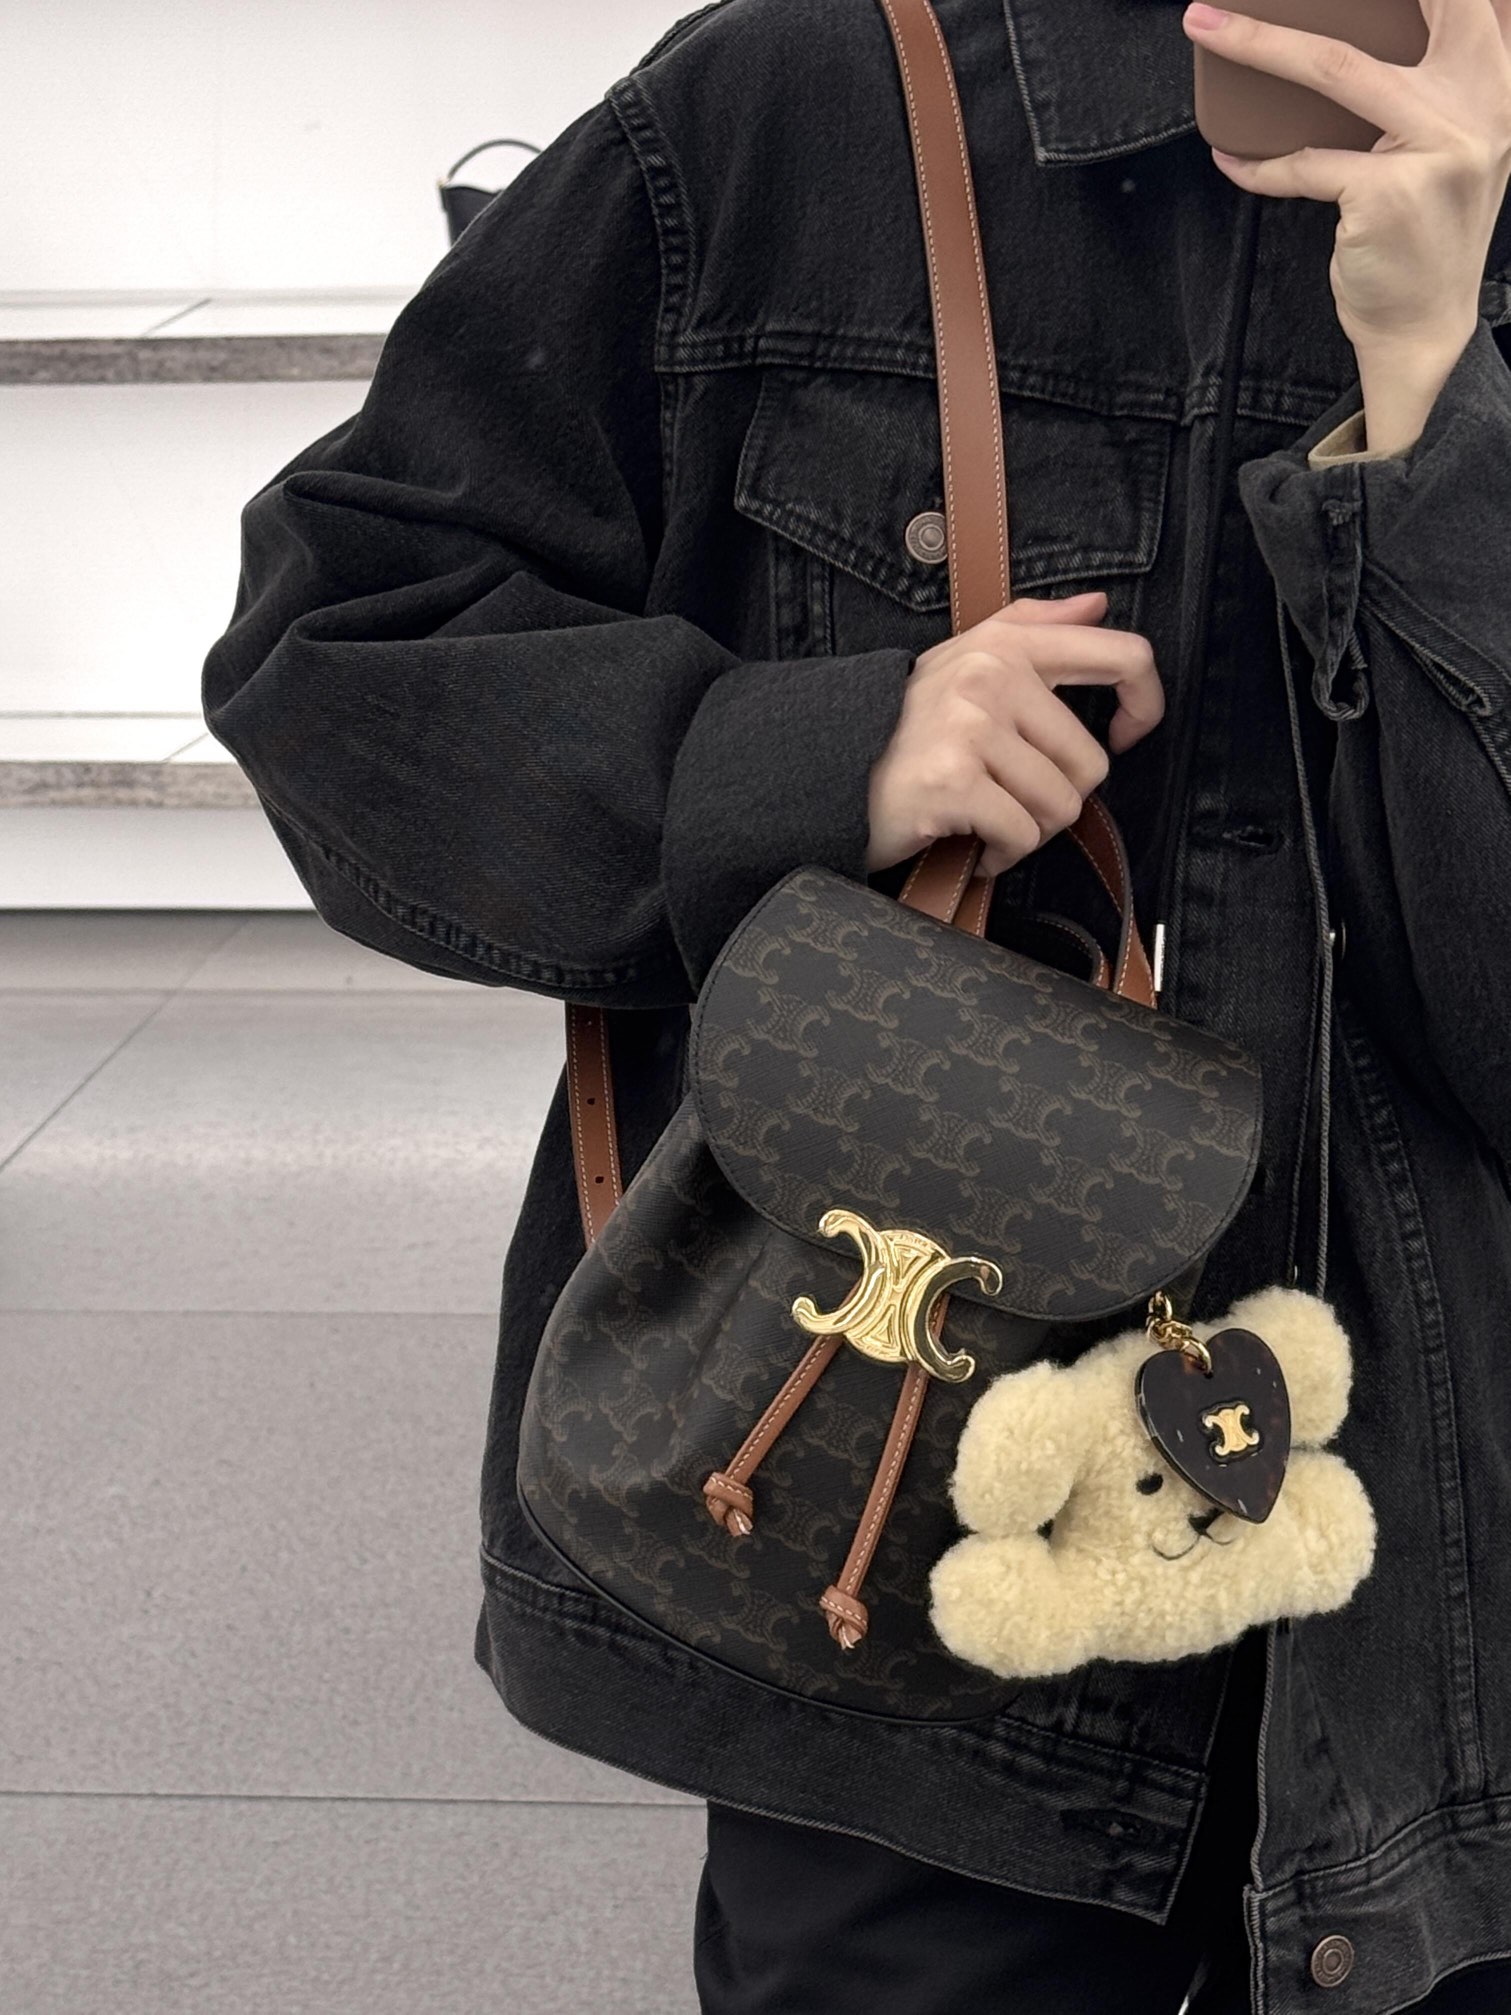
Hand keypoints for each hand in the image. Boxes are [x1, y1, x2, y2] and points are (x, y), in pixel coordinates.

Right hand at [865, 590, 1163, 878]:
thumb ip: (1033, 625)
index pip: (1123, 657)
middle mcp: (991, 677)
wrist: (825, 773)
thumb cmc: (904, 728)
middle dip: (1057, 798)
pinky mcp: (954, 782)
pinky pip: (1021, 836)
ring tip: (988, 819)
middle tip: (1011, 798)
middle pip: (1091, 764)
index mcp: (1006, 644)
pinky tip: (973, 844)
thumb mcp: (963, 658)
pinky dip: (1001, 855)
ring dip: (1028, 830)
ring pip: (1060, 806)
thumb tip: (1098, 606)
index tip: (1124, 735)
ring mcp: (971, 728)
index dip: (1145, 704)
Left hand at [1183, 0, 1510, 448]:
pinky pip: (1303, 163)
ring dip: (1259, 43)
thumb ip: (1432, 88)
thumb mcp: (1450, 148)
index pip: (1469, 1)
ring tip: (1208, 27)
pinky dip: (1258, 164)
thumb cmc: (1424, 237)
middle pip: (1412, 7)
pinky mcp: (1388, 192)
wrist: (1424, 329)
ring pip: (1335, 68)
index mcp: (1496, 89)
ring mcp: (1437, 148)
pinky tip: (1231, 158)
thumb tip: (1361, 32)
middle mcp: (1479, 109)